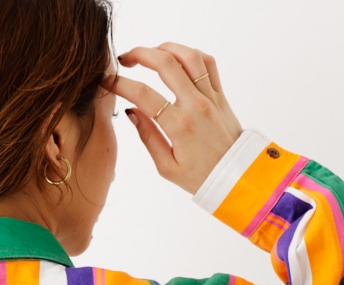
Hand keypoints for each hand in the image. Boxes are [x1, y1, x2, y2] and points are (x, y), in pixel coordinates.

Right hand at [107, 43, 242, 194]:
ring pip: (188, 56)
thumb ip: (148, 137)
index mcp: (179, 126)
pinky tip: (177, 60)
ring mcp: (210, 97)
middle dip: (140, 54)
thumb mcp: (167, 167)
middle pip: (166, 63)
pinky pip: (207, 63)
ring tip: (150, 54)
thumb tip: (131, 112)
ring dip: (166, 48)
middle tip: (125, 60)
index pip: (143, 94)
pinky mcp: (220, 95)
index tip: (107, 81)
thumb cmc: (201, 177)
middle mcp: (196, 106)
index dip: (120, 84)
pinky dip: (190, 54)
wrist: (236, 178)